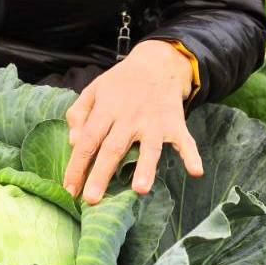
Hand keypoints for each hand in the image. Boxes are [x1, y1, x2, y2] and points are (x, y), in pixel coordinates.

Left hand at [62, 40, 202, 201]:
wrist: (156, 64)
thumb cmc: (119, 83)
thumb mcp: (94, 90)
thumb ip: (78, 114)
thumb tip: (74, 143)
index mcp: (106, 109)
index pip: (88, 140)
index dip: (77, 165)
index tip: (69, 189)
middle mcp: (128, 117)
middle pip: (113, 148)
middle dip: (101, 174)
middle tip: (91, 200)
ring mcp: (153, 121)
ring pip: (148, 148)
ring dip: (145, 168)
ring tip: (139, 190)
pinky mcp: (175, 123)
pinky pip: (184, 141)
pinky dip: (191, 155)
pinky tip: (196, 171)